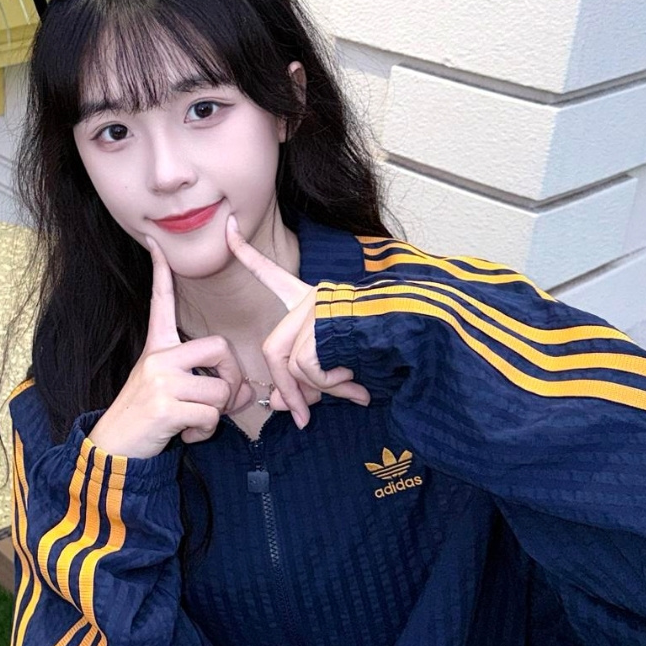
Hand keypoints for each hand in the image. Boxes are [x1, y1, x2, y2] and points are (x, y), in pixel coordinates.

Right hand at [86, 233, 256, 458]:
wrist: (114, 447)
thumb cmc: (146, 417)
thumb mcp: (168, 390)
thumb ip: (204, 383)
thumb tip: (244, 392)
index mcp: (156, 348)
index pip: (161, 304)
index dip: (160, 274)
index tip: (156, 245)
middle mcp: (157, 358)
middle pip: (220, 348)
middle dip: (233, 379)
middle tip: (223, 401)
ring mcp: (160, 381)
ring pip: (221, 390)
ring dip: (217, 414)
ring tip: (193, 422)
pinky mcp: (165, 407)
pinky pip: (210, 415)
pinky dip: (205, 431)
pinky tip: (184, 433)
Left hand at [224, 212, 370, 429]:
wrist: (416, 330)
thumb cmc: (384, 347)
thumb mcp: (338, 368)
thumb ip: (307, 384)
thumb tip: (277, 407)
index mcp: (312, 299)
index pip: (271, 274)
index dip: (247, 253)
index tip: (229, 227)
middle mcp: (309, 299)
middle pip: (272, 351)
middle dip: (285, 391)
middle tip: (301, 418)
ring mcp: (313, 309)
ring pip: (292, 364)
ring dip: (319, 389)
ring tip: (353, 390)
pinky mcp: (320, 322)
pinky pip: (309, 367)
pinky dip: (329, 382)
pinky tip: (355, 372)